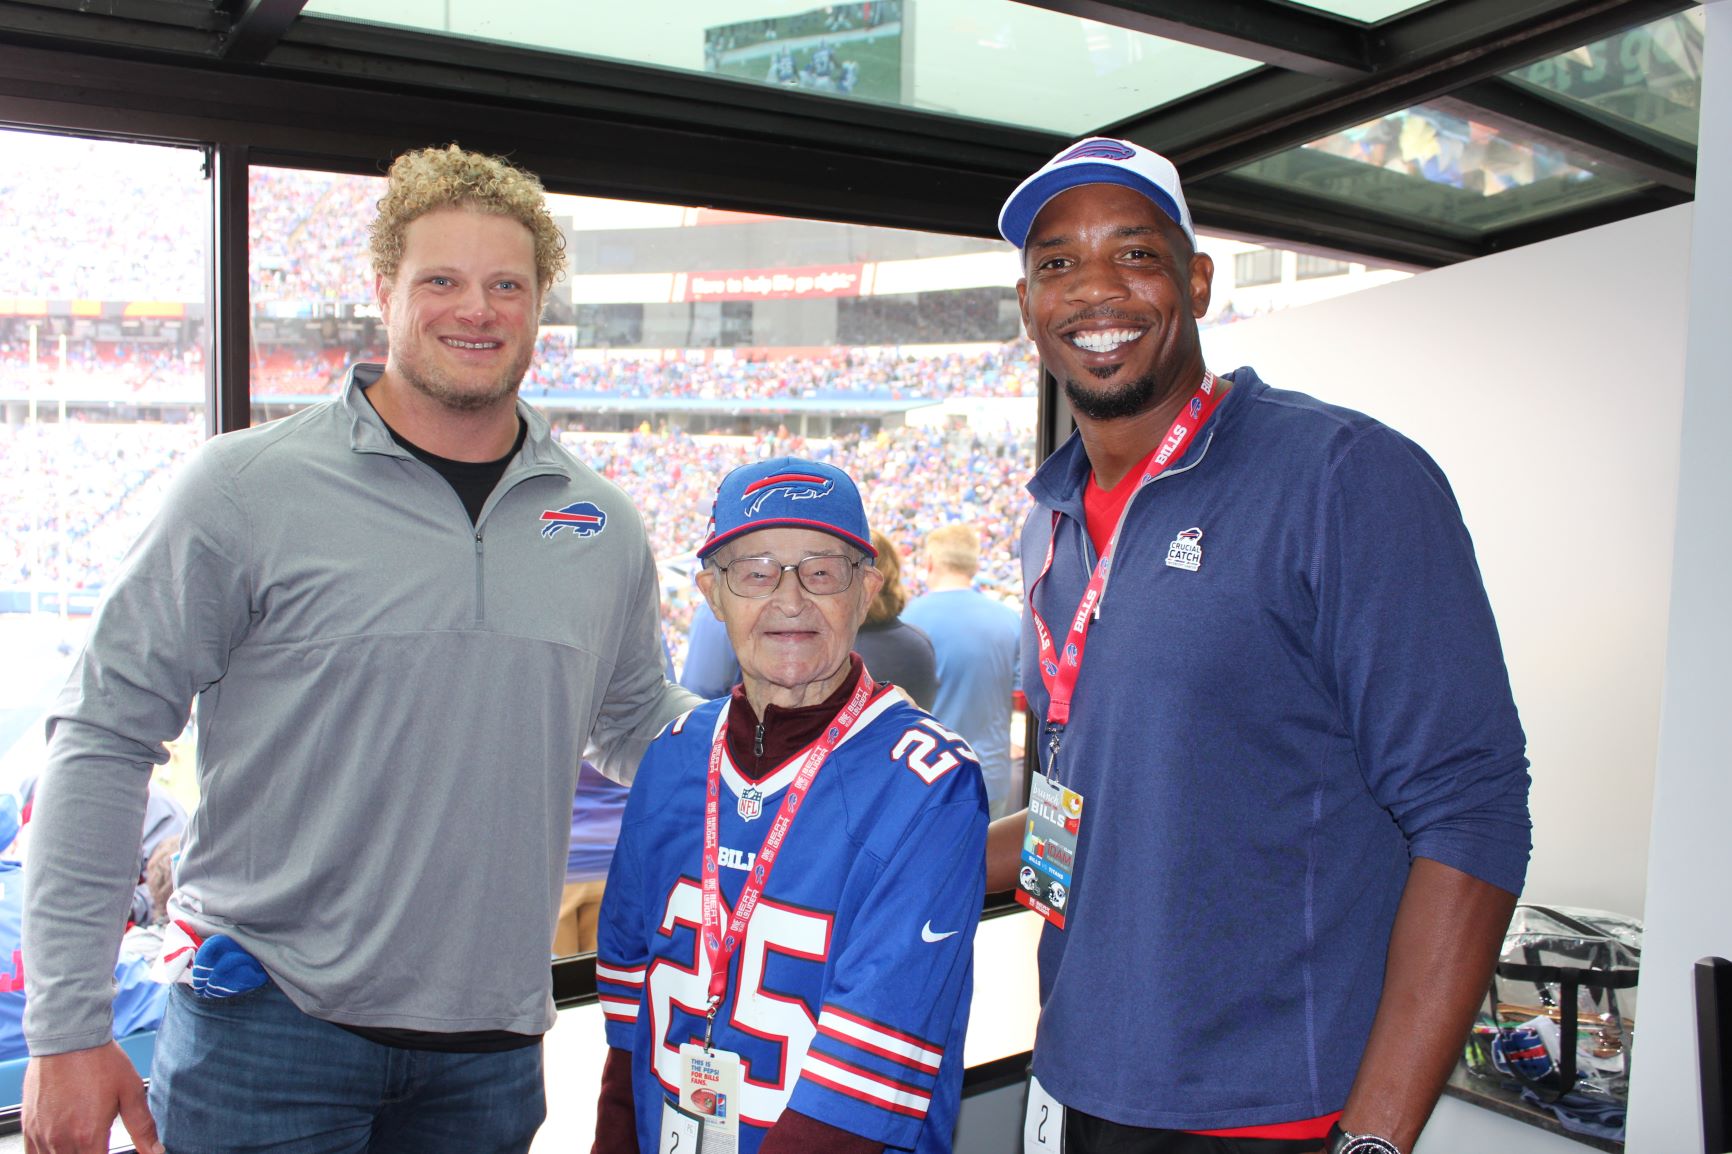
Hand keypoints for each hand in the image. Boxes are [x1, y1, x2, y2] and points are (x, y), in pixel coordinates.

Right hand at [23, 1041, 163, 1153]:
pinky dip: (48, 1153)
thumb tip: (156, 1151)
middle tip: (98, 1143)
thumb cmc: (99, 1061)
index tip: (109, 1150)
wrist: (69, 1037)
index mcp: (89, 1135)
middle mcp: (62, 1140)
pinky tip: (62, 1143)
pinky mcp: (29, 1127)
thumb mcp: (131, 1091)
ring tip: (83, 1140)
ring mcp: (42, 1135)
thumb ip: (142, 1126)